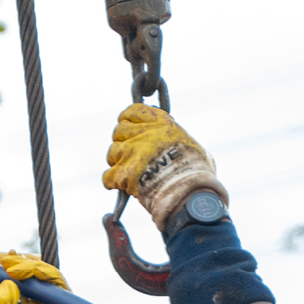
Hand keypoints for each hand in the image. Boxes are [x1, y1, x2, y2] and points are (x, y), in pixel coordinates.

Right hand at [0, 254, 67, 303]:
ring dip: (24, 266)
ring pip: (37, 280)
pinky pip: (24, 283)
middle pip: (50, 282)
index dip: (42, 273)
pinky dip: (15, 271)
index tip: (14, 270)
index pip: (58, 292)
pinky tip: (4, 264)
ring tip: (6, 261)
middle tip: (9, 261)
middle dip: (32, 266)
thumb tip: (9, 285)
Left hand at [102, 103, 226, 231]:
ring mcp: (132, 153)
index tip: (129, 129)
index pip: (132, 111)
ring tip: (130, 173)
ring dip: (117, 163)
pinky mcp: (124, 173)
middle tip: (131, 155)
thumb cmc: (195, 172)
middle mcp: (144, 134)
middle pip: (119, 131)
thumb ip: (173, 137)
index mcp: (161, 123)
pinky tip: (122, 186)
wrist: (190, 192)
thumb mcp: (188, 143)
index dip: (127, 121)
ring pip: (112, 153)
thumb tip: (169, 141)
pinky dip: (113, 182)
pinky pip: (108, 176)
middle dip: (122, 143)